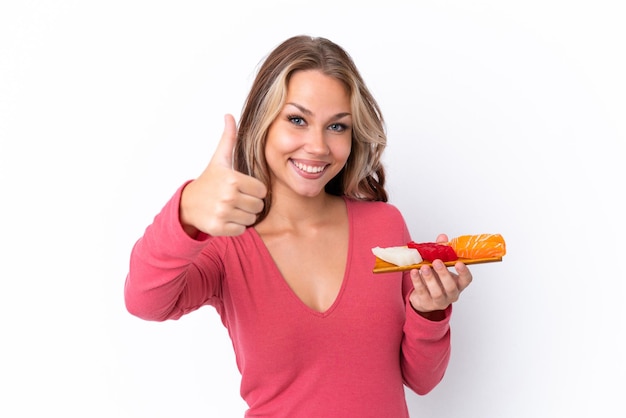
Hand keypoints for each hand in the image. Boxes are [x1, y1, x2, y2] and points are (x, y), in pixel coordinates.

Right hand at [180, 114, 266, 236]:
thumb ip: (229, 138)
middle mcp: (228, 196)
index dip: (254, 190)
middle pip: (258, 206)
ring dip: (243, 215)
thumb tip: (229, 115)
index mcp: (233, 179)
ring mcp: (223, 213)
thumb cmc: (209, 180)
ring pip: (251, 219)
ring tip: (230, 208)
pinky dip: (236, 226)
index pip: (262, 191)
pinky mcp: (219, 228)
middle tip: (235, 199)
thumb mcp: (219, 159)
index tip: (241, 188)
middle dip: (250, 204)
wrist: (188, 204)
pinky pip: (241, 230)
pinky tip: (225, 218)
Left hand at [408, 234, 472, 318]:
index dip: (464, 272)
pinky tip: (414, 272)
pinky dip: (417, 281)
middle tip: (437, 262)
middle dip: (444, 274)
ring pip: (437, 292)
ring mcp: (439, 301)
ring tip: (424, 267)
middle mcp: (452, 294)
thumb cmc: (436, 279)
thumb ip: (442, 251)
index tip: (458, 263)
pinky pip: (422, 292)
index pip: (466, 280)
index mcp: (458, 284)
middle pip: (450, 287)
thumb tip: (442, 237)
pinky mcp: (426, 303)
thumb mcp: (440, 264)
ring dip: (430, 278)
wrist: (424, 297)